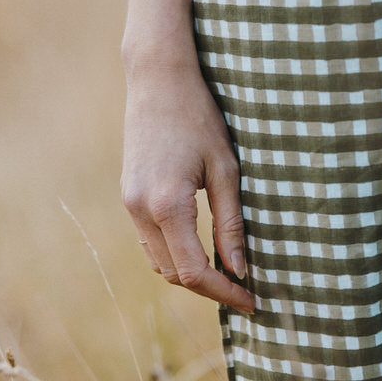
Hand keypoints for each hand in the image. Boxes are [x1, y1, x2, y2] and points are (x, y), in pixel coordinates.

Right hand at [122, 60, 255, 312]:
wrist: (158, 79)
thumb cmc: (199, 116)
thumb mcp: (226, 169)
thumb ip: (231, 223)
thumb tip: (240, 269)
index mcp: (167, 205)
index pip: (194, 271)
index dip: (224, 293)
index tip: (252, 301)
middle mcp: (140, 209)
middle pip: (174, 274)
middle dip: (209, 288)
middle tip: (245, 291)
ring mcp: (129, 204)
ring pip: (159, 262)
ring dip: (190, 274)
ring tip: (228, 274)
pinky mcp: (128, 196)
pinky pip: (150, 242)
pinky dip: (175, 255)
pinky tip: (203, 250)